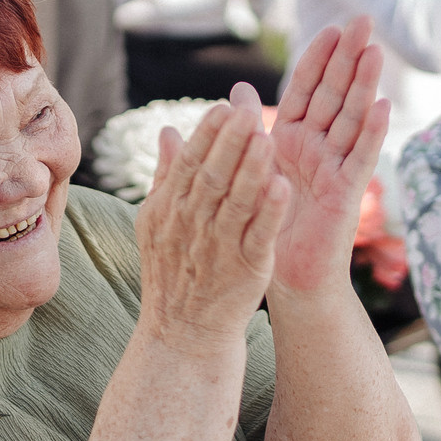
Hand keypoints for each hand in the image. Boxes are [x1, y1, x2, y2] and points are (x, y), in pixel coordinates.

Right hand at [135, 95, 287, 355]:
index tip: (223, 108)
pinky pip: (259, 234)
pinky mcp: (246, 267)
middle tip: (248, 111)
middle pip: (212, 175)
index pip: (190, 163)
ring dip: (252, 169)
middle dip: (230, 143)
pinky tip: (283, 186)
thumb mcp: (157, 223)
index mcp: (169, 208)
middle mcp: (192, 223)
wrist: (184, 332)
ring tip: (268, 138)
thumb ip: (168, 175)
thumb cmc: (173, 271)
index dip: (207, 134)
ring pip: (236, 201)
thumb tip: (169, 131)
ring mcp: (219, 246)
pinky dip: (270, 210)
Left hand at [267, 19, 387, 294]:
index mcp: (290, 139)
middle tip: (365, 20)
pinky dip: (370, 133)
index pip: (306, 89)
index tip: (332, 26)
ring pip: (350, 119)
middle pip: (334, 94)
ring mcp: (333, 168)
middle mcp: (316, 148)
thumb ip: (248, 128)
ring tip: (376, 51)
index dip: (318, 59)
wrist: (282, 275)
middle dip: (349, 58)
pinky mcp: (344, 194)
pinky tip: (382, 106)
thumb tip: (237, 89)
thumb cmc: (267, 223)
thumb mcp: (252, 169)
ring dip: (364, 85)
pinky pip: (358, 159)